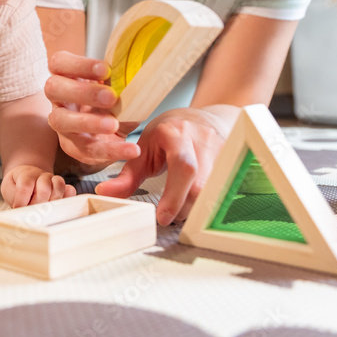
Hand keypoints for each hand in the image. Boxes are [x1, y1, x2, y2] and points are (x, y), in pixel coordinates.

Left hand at [1, 165, 76, 207]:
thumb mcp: (9, 189)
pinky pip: (70, 191)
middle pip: (44, 189)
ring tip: (44, 210)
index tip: (18, 207)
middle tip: (31, 210)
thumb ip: (14, 197)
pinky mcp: (62, 188)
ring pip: (59, 187)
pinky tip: (60, 206)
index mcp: (27, 175)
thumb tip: (21, 209)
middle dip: (37, 204)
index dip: (22, 199)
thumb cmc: (17, 185)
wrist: (25, 177)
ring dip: (51, 202)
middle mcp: (42, 176)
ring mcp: (53, 181)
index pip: (26, 186)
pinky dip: (67, 198)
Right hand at [44, 51, 140, 166]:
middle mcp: (58, 98)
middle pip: (53, 88)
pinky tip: (130, 149)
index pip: (58, 62)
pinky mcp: (72, 146)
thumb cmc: (113, 100)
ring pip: (61, 120)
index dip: (78, 64)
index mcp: (66, 75)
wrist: (117, 130)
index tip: (106, 69)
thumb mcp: (118, 87)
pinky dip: (111, 150)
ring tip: (114, 124)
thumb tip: (138, 73)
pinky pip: (87, 149)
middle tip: (111, 97)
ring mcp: (61, 123)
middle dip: (82, 91)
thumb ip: (121, 79)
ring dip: (88, 122)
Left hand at [95, 107, 231, 225]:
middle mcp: (203, 140)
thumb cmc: (167, 135)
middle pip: (201, 184)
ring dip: (196, 208)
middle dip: (184, 208)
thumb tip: (104, 193)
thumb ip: (126, 176)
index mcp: (176, 133)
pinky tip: (196, 206)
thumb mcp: (142, 150)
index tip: (162, 217)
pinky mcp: (232, 162)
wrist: (199, 118)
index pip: (183, 166)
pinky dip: (208, 203)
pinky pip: (224, 190)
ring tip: (180, 211)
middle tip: (168, 217)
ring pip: (215, 190)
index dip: (175, 195)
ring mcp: (223, 150)